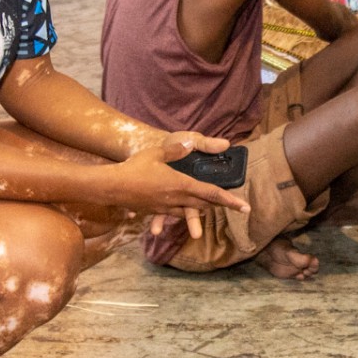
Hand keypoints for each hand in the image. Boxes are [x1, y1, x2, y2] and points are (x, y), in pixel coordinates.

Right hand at [107, 133, 247, 247]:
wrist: (112, 187)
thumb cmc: (134, 168)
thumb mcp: (156, 153)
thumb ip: (176, 149)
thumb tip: (191, 144)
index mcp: (181, 185)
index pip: (211, 194)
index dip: (230, 200)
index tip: (245, 207)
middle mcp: (176, 199)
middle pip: (204, 205)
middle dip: (221, 206)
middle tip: (235, 206)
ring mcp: (165, 208)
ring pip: (189, 211)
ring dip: (202, 210)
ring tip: (210, 208)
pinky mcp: (155, 211)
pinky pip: (173, 213)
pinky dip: (181, 212)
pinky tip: (180, 210)